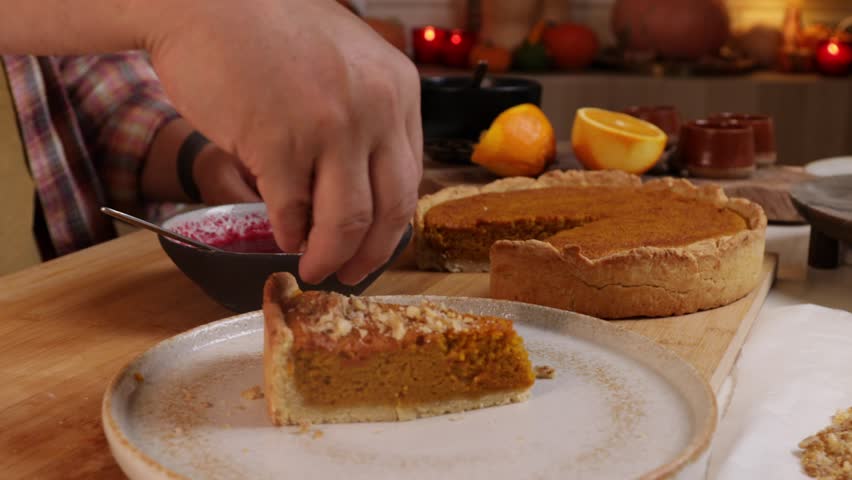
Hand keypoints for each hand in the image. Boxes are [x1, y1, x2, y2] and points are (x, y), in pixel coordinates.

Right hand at [144, 0, 422, 284]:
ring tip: (314, 267)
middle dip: (370, 254)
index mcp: (399, 90)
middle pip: (389, 209)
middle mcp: (375, 109)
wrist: (205, 1)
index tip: (374, 244)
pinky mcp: (279, 145)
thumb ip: (366, 113)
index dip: (391, 224)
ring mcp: (330, 128)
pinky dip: (289, 234)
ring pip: (346, 221)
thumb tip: (363, 179)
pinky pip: (293, 212)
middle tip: (350, 274)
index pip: (409, 178)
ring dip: (329, 256)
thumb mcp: (346, 61)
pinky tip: (282, 235)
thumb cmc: (269, 30)